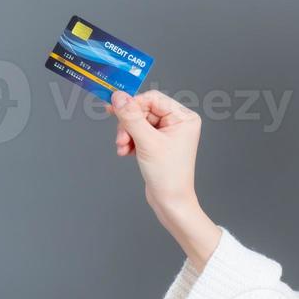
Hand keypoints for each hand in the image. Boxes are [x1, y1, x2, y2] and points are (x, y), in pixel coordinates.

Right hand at [106, 89, 201, 212]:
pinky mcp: (158, 143)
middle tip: (121, 139)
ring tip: (123, 148)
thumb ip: (131, 117)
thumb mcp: (147, 142)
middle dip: (128, 125)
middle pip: (143, 110)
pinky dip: (129, 141)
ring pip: (138, 122)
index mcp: (184, 118)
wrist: (170, 201)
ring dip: (127, 134)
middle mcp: (178, 122)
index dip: (133, 104)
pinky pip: (138, 133)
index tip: (114, 110)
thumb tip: (118, 97)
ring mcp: (168, 133)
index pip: (153, 99)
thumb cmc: (168, 175)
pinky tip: (126, 152)